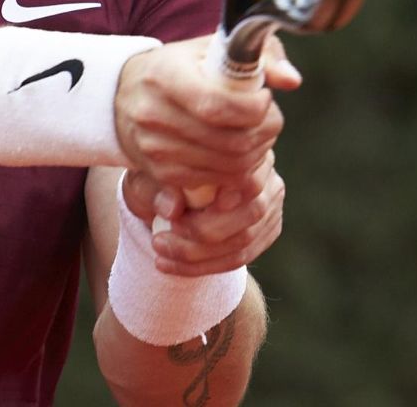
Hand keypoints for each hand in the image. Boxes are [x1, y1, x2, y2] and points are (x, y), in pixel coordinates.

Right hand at [113, 31, 301, 197]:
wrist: (124, 94)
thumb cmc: (181, 66)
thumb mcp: (213, 47)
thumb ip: (260, 55)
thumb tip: (291, 80)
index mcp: (165, 75)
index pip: (217, 105)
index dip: (254, 108)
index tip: (265, 97)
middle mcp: (154, 114)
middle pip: (229, 141)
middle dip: (265, 132)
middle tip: (269, 118)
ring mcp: (155, 148)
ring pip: (228, 166)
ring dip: (257, 153)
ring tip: (258, 134)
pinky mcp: (161, 173)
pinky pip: (216, 181)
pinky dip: (239, 171)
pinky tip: (240, 152)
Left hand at [120, 151, 286, 275]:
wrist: (168, 194)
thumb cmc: (157, 180)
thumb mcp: (145, 179)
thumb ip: (155, 188)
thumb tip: (173, 207)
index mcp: (241, 149)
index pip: (245, 173)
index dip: (223, 196)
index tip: (178, 218)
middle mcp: (266, 173)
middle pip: (252, 210)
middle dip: (203, 233)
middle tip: (159, 240)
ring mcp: (271, 203)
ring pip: (245, 239)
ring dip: (199, 255)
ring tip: (159, 251)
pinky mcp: (268, 229)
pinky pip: (241, 256)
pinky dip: (204, 266)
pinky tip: (170, 265)